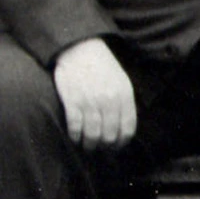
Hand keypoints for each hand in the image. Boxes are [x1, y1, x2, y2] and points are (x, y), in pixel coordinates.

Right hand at [52, 38, 137, 152]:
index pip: (127, 129)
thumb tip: (123, 128)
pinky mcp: (72, 100)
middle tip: (99, 149)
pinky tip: (75, 138)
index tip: (115, 147)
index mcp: (125, 96)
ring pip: (92, 134)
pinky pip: (75, 127)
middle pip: (109, 135)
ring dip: (89, 145)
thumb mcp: (122, 82)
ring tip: (87, 146)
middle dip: (104, 146)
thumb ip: (124, 104)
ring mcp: (90, 101)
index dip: (121, 143)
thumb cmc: (102, 67)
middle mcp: (109, 101)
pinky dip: (75, 136)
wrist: (80, 49)